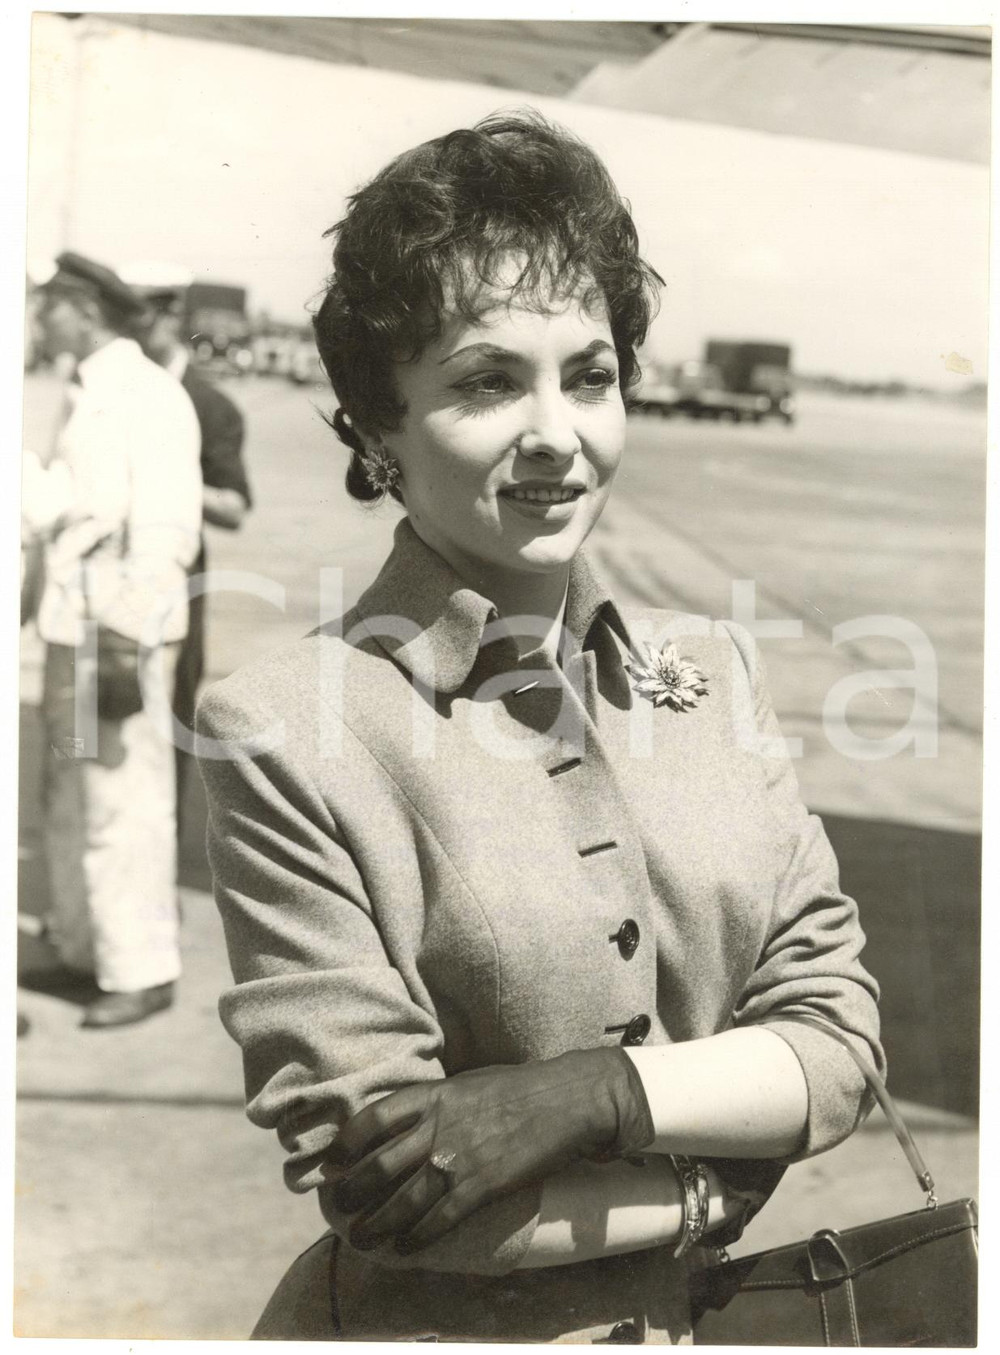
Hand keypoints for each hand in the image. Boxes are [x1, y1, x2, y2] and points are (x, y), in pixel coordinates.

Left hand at [331, 1048, 652, 1254]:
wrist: (565, 1100)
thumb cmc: (517, 1088)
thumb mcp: (466, 1082)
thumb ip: (434, 1102)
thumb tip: (404, 1122)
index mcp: (433, 1095)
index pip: (372, 1119)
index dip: (345, 1144)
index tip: (331, 1162)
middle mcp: (438, 1127)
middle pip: (379, 1165)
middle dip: (351, 1191)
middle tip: (337, 1206)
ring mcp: (458, 1159)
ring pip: (403, 1201)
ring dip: (377, 1224)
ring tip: (361, 1238)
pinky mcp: (481, 1187)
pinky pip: (439, 1220)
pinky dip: (417, 1238)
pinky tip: (404, 1248)